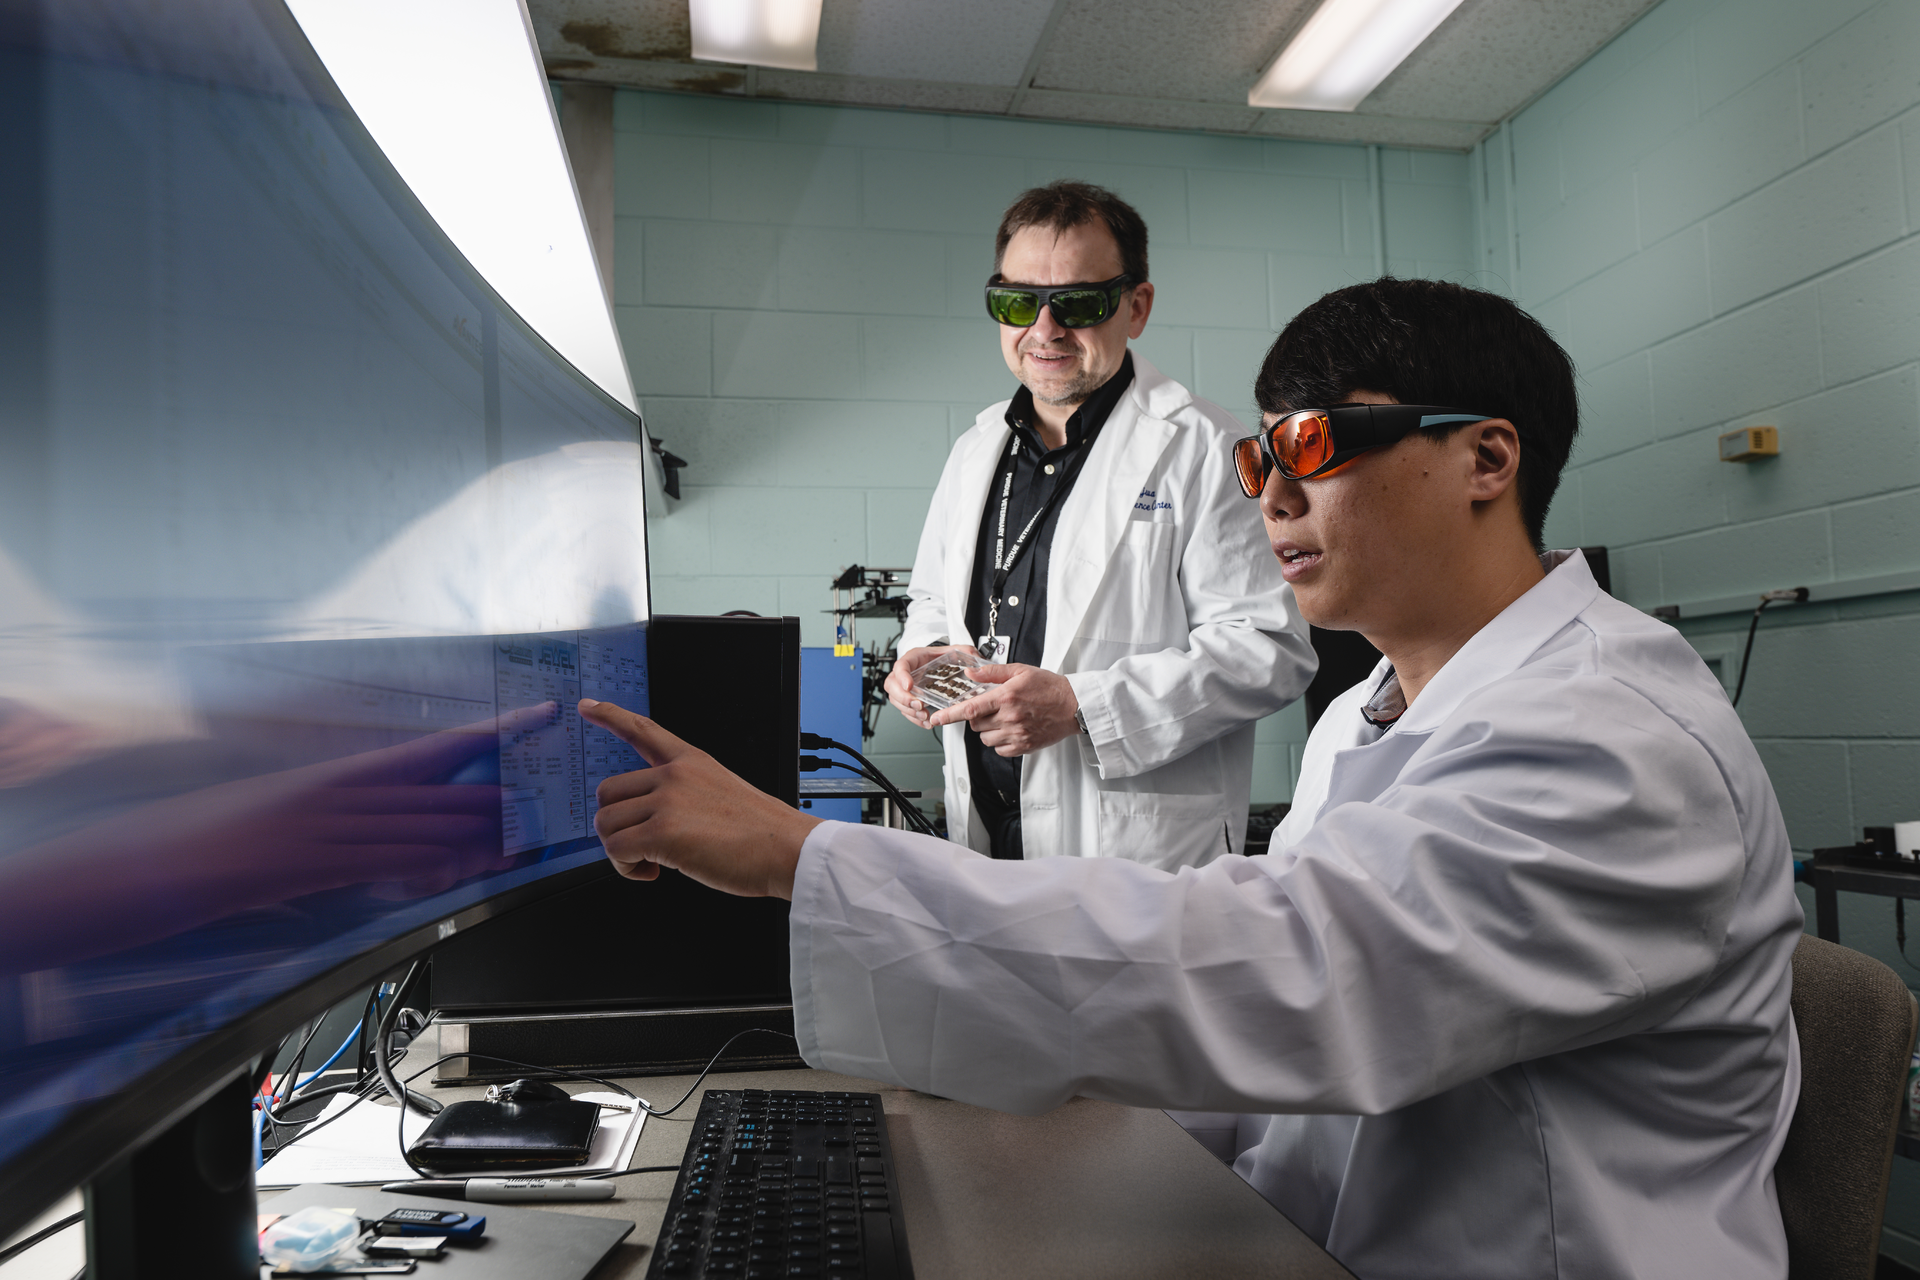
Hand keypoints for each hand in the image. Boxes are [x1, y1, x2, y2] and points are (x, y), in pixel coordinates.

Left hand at [580, 699, 819, 899]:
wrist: (787, 849)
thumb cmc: (763, 832)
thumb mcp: (723, 792)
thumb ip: (686, 795)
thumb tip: (657, 821)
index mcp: (691, 762)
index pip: (642, 730)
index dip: (610, 716)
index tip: (588, 706)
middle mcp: (674, 775)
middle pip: (608, 793)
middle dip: (617, 825)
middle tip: (643, 846)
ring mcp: (667, 801)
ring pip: (606, 824)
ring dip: (621, 851)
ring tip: (652, 863)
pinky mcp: (662, 833)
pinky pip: (616, 851)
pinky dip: (627, 869)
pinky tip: (653, 872)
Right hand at [884, 644, 978, 728]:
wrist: (940, 664)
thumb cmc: (943, 657)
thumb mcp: (956, 651)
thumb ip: (965, 652)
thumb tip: (974, 657)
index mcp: (914, 658)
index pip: (901, 665)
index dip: (902, 676)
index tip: (909, 686)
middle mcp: (906, 672)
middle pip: (892, 685)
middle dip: (903, 698)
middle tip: (918, 705)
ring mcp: (905, 686)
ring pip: (895, 699)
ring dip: (908, 710)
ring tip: (923, 715)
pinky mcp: (909, 698)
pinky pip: (904, 710)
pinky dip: (913, 718)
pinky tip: (924, 721)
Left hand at [927, 664, 1078, 756]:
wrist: (1074, 706)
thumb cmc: (1049, 687)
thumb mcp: (1021, 671)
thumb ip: (993, 672)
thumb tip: (970, 673)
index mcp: (1006, 697)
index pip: (971, 708)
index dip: (950, 715)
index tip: (936, 719)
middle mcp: (1010, 717)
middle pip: (976, 724)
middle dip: (976, 717)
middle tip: (990, 708)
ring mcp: (1017, 734)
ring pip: (985, 739)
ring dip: (987, 730)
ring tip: (1002, 719)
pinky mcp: (1024, 746)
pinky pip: (999, 750)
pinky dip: (999, 742)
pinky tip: (1009, 730)